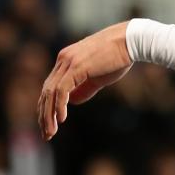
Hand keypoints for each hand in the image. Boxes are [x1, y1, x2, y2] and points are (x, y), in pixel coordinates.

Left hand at [38, 21, 132, 139]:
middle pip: (47, 92)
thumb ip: (84, 88)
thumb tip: (72, 102)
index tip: (50, 124)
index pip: (50, 87)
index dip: (48, 107)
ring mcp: (68, 63)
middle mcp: (63, 60)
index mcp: (66, 61)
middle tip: (47, 134)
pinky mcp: (76, 67)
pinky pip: (62, 90)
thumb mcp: (99, 76)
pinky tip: (61, 119)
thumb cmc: (118, 57)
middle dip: (45, 115)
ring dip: (49, 114)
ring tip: (51, 131)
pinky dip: (59, 105)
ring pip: (51, 93)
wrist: (130, 41)